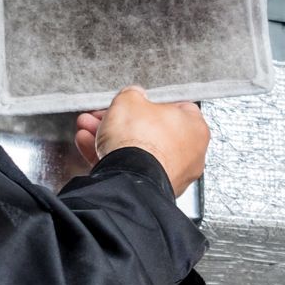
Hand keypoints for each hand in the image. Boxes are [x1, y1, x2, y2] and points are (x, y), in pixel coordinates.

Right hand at [74, 86, 208, 197]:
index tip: (132, 102)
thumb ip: (132, 95)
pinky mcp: (152, 190)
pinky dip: (112, 159)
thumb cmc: (140, 141)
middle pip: (151, 130)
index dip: (149, 102)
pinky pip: (131, 169)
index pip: (175, 107)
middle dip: (123, 121)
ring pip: (138, 151)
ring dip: (112, 138)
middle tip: (106, 115)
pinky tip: (90, 147)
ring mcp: (172, 175)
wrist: (128, 180)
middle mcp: (189, 154)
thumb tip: (132, 95)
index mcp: (195, 127)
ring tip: (90, 129)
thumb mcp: (129, 100)